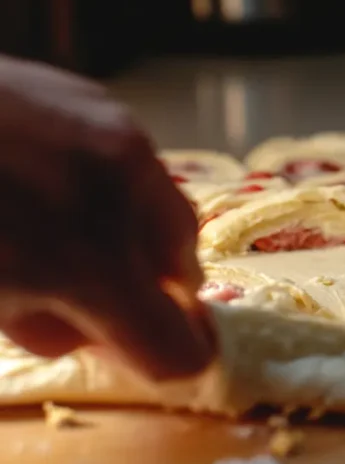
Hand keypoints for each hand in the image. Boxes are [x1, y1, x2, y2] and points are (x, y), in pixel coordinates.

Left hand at [0, 56, 213, 379]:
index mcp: (87, 262)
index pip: (175, 346)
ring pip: (163, 209)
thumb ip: (49, 329)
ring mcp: (118, 139)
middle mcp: (124, 195)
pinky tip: (43, 179)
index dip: (162, 361)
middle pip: (182, 268)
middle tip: (90, 294)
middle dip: (148, 291)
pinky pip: (130, 164)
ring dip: (130, 236)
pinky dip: (106, 187)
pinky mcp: (97, 102)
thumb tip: (95, 334)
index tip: (137, 356)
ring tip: (58, 228)